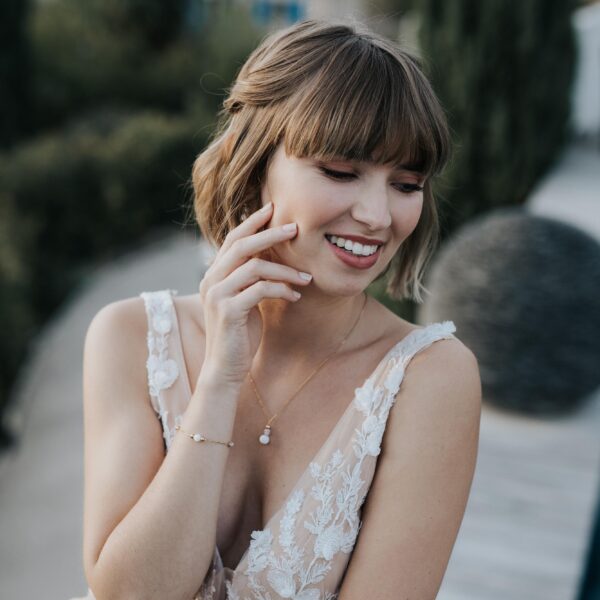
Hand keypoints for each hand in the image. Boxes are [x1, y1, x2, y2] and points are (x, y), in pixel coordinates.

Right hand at [198, 202, 311, 388]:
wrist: (226, 368)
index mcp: (215, 274)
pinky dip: (282, 290)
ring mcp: (217, 294)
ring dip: (285, 270)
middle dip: (269, 233)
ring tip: (306, 277)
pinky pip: (260, 289)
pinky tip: (295, 296)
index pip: (233, 239)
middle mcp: (211, 280)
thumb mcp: (246, 300)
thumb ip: (252, 279)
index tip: (273, 209)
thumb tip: (272, 257)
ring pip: (254, 266)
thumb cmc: (240, 334)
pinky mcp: (228, 310)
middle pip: (241, 245)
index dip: (252, 222)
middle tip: (295, 228)